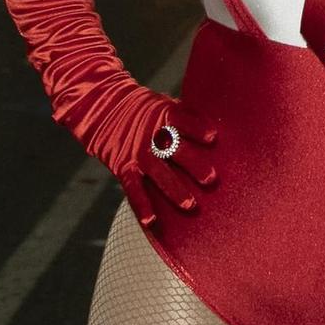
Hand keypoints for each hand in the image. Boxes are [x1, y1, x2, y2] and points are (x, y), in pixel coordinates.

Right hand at [115, 93, 220, 228]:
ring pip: (158, 173)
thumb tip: (220, 124)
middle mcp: (152, 135)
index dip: (196, 128)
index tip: (213, 137)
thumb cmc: (148, 109)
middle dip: (193, 164)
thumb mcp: (165, 103)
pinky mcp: (124, 166)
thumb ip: (187, 115)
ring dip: (174, 190)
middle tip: (211, 179)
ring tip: (190, 205)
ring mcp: (138, 152)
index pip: (181, 120)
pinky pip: (133, 188)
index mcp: (164, 114)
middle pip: (174, 150)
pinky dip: (141, 205)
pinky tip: (151, 221)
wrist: (104, 109)